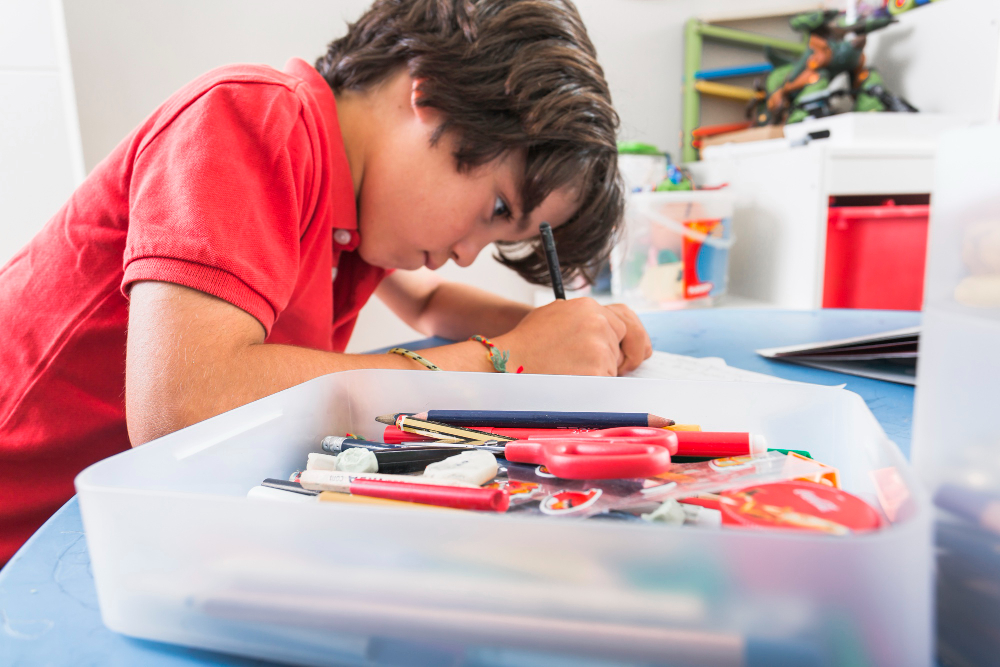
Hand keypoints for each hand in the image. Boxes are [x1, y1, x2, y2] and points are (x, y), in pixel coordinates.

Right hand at [494, 298, 650, 375]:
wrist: (508, 363)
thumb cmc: (526, 344)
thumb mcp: (555, 316)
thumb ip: (582, 318)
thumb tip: (606, 328)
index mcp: (588, 307)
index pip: (624, 319)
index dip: (631, 336)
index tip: (634, 350)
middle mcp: (597, 322)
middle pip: (626, 340)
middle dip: (625, 356)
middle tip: (621, 368)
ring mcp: (598, 346)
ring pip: (615, 364)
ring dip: (601, 372)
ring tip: (570, 372)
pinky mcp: (597, 370)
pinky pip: (607, 382)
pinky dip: (595, 386)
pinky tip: (572, 382)